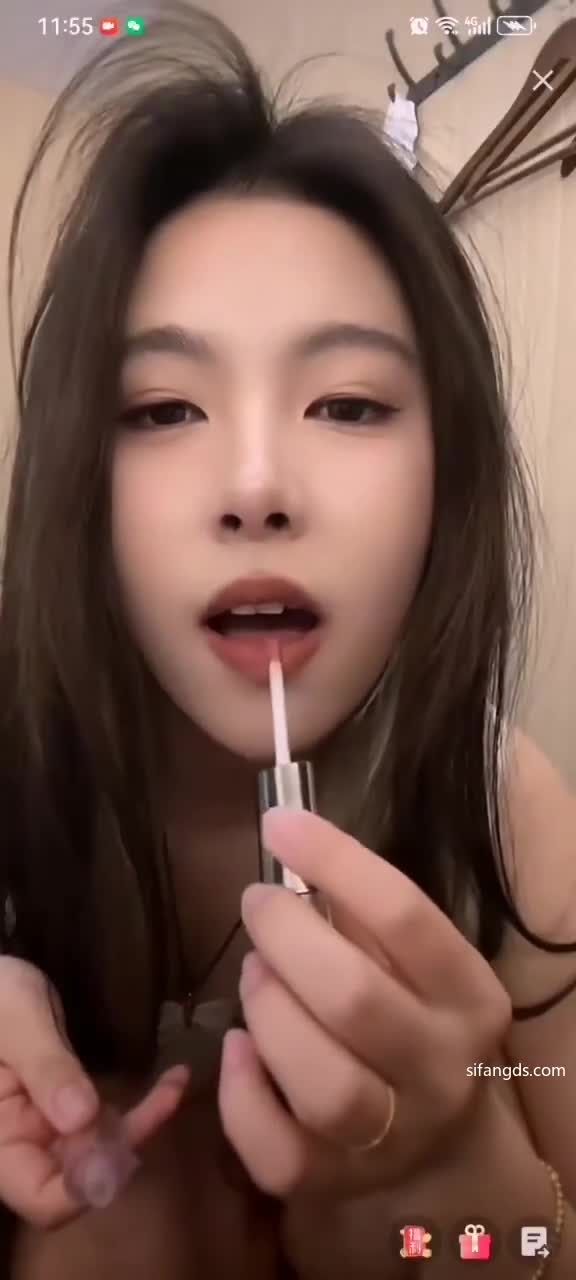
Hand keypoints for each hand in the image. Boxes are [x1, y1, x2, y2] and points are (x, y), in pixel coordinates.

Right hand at [0, 956, 188, 1225]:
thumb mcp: (18, 1021)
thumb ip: (46, 1068)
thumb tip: (83, 1119)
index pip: (42, 1197)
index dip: (87, 1185)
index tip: (125, 1143)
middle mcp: (22, 1145)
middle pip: (80, 1179)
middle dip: (125, 1146)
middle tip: (165, 1096)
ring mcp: (46, 1128)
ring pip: (101, 1151)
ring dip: (142, 1123)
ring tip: (174, 1082)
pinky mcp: (66, 1108)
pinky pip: (106, 1122)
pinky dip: (140, 1107)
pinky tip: (171, 1080)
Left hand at [218, 808, 510, 1199]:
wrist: (440, 1148)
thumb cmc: (414, 1021)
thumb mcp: (417, 966)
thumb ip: (366, 915)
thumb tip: (292, 843)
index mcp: (468, 996)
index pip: (406, 917)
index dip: (335, 862)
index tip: (279, 823)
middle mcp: (441, 1068)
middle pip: (355, 999)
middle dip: (286, 937)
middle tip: (257, 904)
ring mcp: (392, 1137)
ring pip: (323, 1083)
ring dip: (269, 1012)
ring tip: (252, 972)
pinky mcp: (334, 1184)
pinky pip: (278, 1150)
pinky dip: (242, 1094)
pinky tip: (238, 1048)